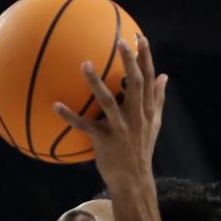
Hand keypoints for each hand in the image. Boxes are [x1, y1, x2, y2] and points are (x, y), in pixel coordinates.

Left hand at [54, 35, 167, 191]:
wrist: (133, 181)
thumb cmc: (141, 150)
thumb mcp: (154, 124)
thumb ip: (158, 99)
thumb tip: (164, 76)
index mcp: (146, 111)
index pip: (149, 80)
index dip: (146, 58)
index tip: (140, 39)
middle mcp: (135, 117)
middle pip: (134, 84)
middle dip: (129, 62)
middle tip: (120, 42)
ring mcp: (120, 129)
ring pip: (107, 101)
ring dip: (95, 82)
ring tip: (85, 63)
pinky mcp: (104, 141)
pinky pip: (84, 126)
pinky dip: (69, 116)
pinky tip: (55, 105)